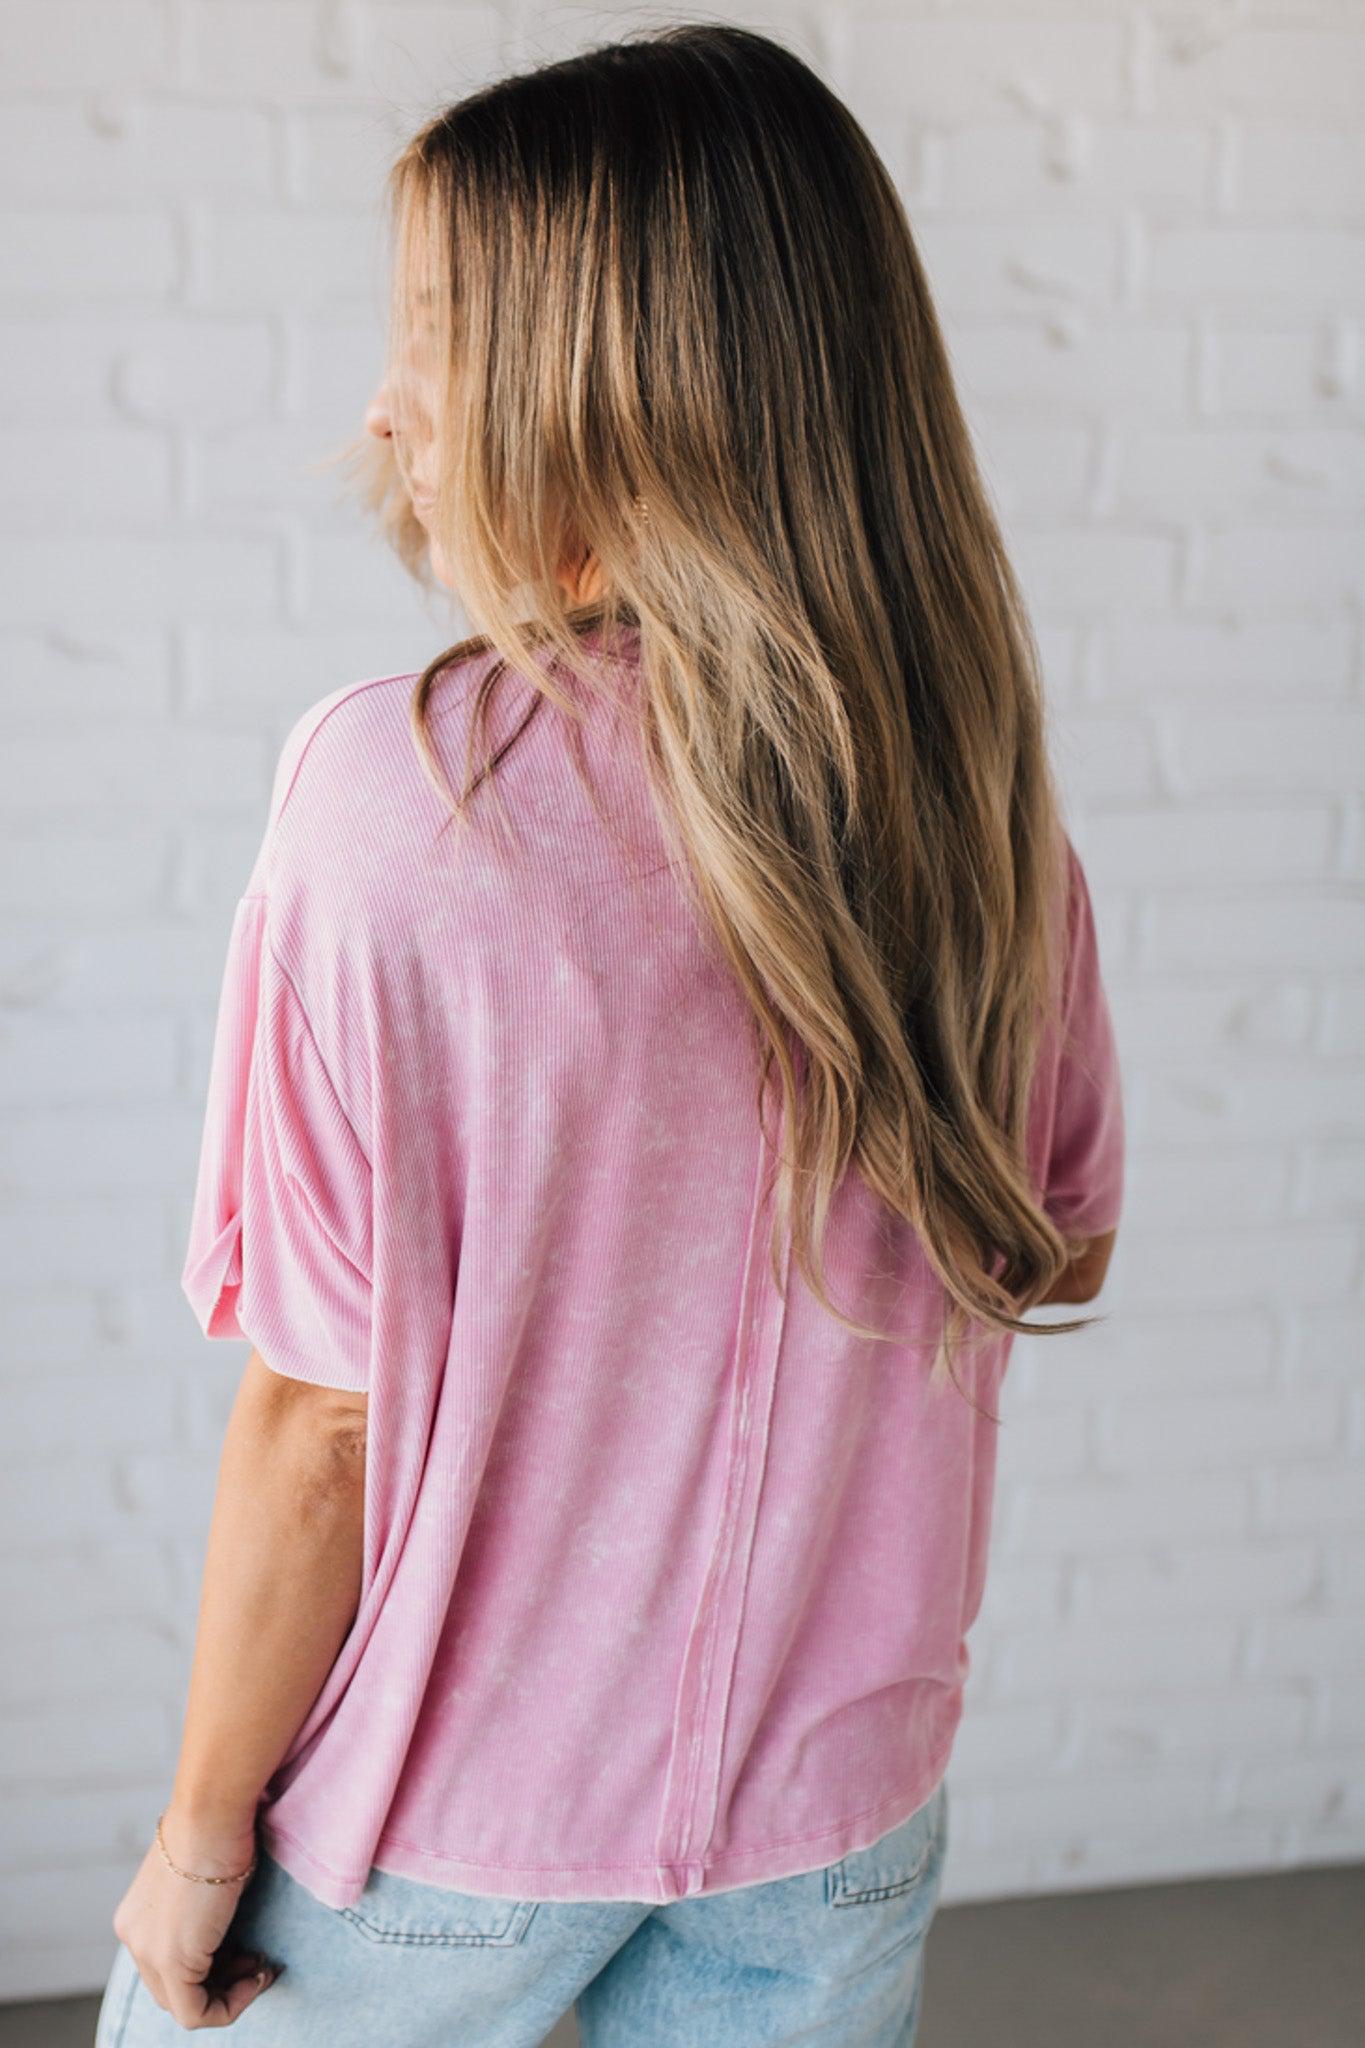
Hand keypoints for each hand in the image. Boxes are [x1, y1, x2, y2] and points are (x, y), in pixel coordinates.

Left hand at [111, 1807, 280, 2029]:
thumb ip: (201, 1909)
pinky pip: (196, 2013)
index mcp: (137, 1917)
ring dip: (229, 1995)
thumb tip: (225, 1925)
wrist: (212, 1812)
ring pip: (184, 2005)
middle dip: (220, 1982)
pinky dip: (231, 2005)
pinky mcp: (172, 1962)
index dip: (211, 1966)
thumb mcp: (203, 1874)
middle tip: (256, 1962)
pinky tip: (257, 1977)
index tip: (248, 1949)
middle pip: (173, 1988)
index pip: (167, 1965)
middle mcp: (134, 1938)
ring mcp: (148, 1952)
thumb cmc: (220, 1827)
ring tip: (260, 1969)